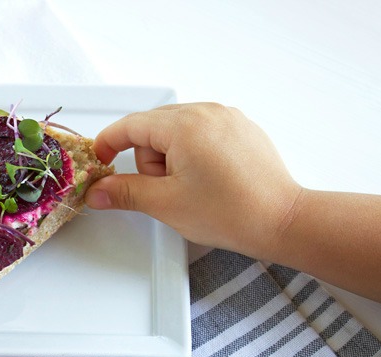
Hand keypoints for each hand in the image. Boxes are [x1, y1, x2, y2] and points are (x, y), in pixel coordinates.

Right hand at [86, 103, 303, 259]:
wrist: (282, 221)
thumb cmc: (230, 212)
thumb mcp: (166, 204)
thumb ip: (125, 192)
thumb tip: (97, 191)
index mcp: (184, 124)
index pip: (131, 125)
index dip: (108, 143)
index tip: (99, 161)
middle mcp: (207, 111)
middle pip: (154, 127)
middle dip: (149, 159)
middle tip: (164, 190)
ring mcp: (228, 118)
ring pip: (177, 130)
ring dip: (171, 157)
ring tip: (190, 187)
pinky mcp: (242, 129)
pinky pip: (202, 132)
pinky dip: (193, 153)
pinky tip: (207, 180)